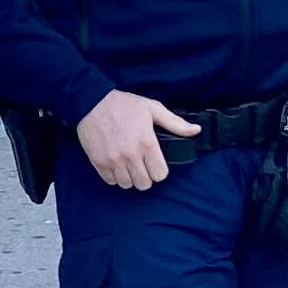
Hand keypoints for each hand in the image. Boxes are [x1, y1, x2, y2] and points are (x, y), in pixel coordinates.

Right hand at [74, 88, 200, 190]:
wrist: (92, 102)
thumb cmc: (124, 105)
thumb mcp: (153, 108)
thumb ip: (175, 123)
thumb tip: (196, 130)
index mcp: (147, 143)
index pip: (160, 174)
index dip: (159, 171)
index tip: (155, 164)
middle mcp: (131, 155)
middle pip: (144, 184)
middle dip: (146, 177)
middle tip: (142, 166)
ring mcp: (113, 160)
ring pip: (127, 184)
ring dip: (130, 178)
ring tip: (129, 165)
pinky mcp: (99, 162)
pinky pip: (110, 181)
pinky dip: (114, 176)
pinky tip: (116, 165)